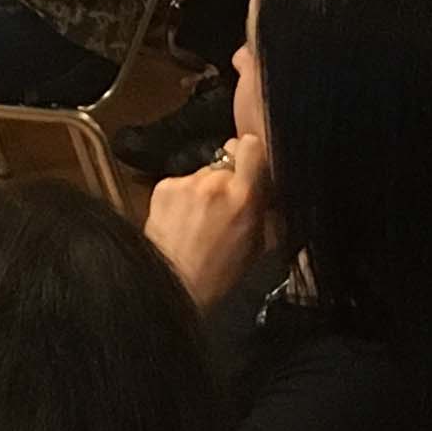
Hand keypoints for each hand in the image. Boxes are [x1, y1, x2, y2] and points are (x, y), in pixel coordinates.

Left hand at [144, 133, 274, 300]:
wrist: (172, 284)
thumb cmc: (217, 274)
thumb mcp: (256, 245)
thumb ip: (263, 210)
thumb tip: (267, 190)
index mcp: (243, 197)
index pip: (251, 146)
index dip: (251, 153)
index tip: (251, 165)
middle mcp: (215, 182)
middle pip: (226, 161)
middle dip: (228, 179)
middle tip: (223, 206)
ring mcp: (187, 182)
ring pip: (203, 173)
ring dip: (204, 189)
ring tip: (199, 219)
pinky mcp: (164, 186)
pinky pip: (181, 182)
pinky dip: (182, 196)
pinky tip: (181, 220)